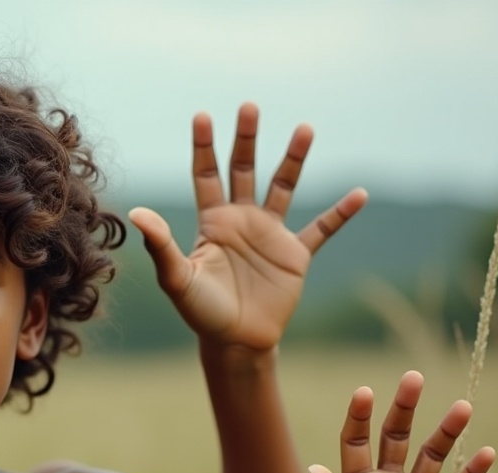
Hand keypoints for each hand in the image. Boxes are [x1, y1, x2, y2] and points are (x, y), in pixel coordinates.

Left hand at [129, 103, 367, 350]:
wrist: (235, 341)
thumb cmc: (201, 312)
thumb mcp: (177, 278)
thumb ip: (161, 245)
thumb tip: (137, 214)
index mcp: (212, 222)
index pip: (206, 176)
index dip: (204, 147)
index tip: (202, 115)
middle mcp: (241, 221)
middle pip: (243, 170)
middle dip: (246, 139)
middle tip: (249, 106)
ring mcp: (270, 235)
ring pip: (283, 187)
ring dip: (293, 159)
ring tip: (304, 128)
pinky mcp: (295, 255)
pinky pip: (322, 229)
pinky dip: (340, 214)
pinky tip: (359, 194)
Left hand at [305, 372, 494, 472]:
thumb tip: (316, 469)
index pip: (356, 442)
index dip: (359, 417)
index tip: (365, 392)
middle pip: (395, 438)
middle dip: (404, 410)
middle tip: (414, 379)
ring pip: (431, 457)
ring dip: (446, 433)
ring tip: (462, 407)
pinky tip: (485, 452)